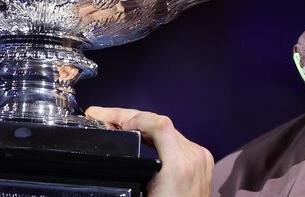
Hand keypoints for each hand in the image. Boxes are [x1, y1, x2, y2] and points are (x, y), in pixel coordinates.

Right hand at [85, 106, 213, 196]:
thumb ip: (134, 167)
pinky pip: (177, 137)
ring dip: (142, 124)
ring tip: (116, 122)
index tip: (114, 123)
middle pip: (161, 122)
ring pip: (168, 128)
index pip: (161, 125)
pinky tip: (139, 133)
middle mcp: (192, 157)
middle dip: (130, 117)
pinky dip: (156, 133)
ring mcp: (199, 156)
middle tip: (103, 115)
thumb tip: (113, 149)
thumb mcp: (141, 192)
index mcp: (178, 167)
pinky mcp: (202, 159)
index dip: (135, 118)